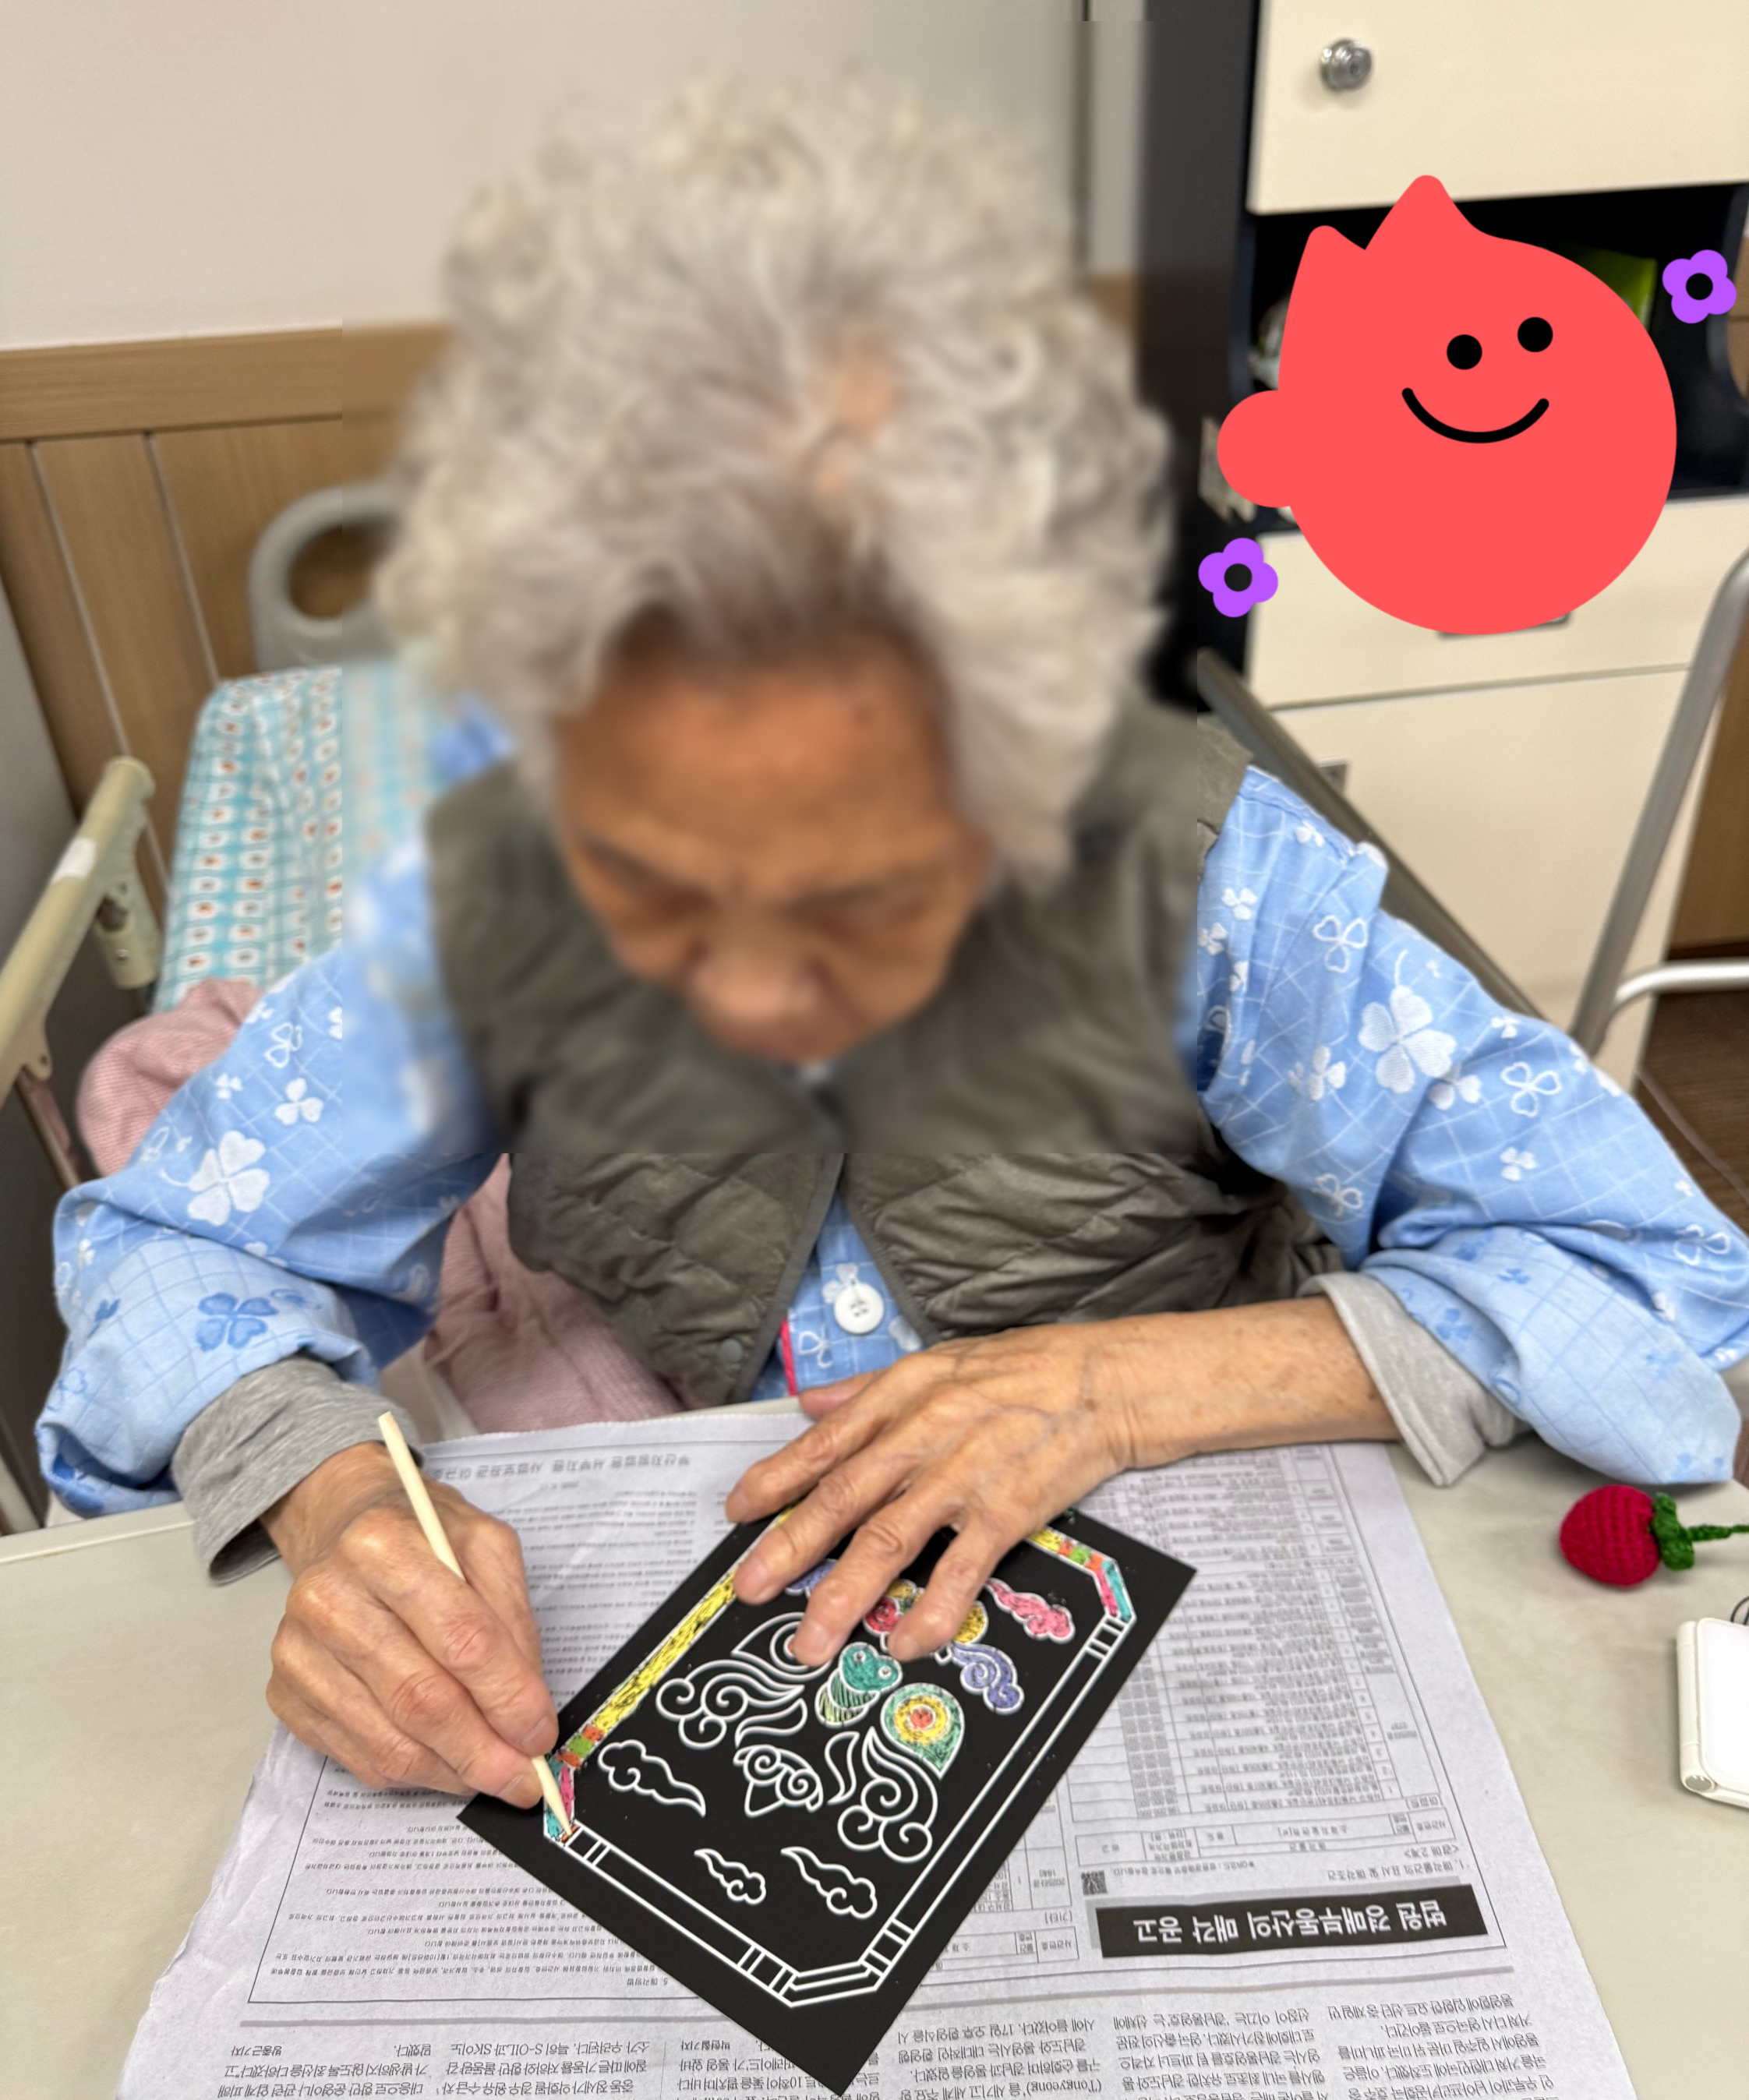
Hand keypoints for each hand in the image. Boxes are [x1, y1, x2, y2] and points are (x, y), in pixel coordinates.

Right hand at [262, 1441, 556, 1804]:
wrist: (344, 1526)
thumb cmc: (422, 1537)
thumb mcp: (485, 1546)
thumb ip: (512, 1620)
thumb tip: (528, 1709)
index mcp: (384, 1544)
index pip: (460, 1636)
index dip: (507, 1695)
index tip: (540, 1733)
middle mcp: (328, 1596)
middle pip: (420, 1697)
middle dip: (482, 1750)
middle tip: (523, 1778)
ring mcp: (297, 1649)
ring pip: (388, 1740)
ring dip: (452, 1771)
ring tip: (492, 1773)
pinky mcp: (284, 1693)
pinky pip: (357, 1757)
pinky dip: (412, 1773)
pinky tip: (443, 1761)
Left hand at [724, 1300, 1391, 1669]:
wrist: (1107, 1381)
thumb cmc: (1024, 1371)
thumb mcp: (939, 1361)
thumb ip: (867, 1391)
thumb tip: (807, 1405)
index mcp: (905, 1395)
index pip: (826, 1443)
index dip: (777, 1479)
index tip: (736, 1513)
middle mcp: (926, 1433)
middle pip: (844, 1497)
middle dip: (790, 1547)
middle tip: (749, 1589)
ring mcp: (966, 1474)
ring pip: (890, 1539)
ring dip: (845, 1594)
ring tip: (812, 1639)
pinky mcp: (1009, 1509)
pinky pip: (962, 1568)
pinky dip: (932, 1609)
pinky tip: (905, 1641)